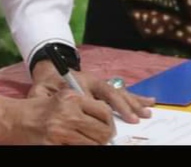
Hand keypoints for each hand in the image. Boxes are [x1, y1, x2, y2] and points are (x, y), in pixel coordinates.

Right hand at [0, 90, 113, 144]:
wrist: (12, 119)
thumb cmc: (37, 110)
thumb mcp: (61, 99)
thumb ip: (82, 106)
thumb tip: (105, 121)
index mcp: (71, 98)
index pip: (104, 111)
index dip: (110, 123)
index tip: (108, 128)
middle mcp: (67, 113)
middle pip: (102, 131)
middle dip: (104, 138)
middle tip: (101, 140)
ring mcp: (60, 131)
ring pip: (93, 145)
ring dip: (93, 146)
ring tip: (87, 143)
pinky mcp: (52, 146)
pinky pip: (76, 151)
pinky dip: (79, 149)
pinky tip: (73, 145)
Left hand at [29, 60, 154, 122]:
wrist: (50, 72)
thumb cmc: (47, 85)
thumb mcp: (42, 91)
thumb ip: (46, 97)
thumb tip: (54, 103)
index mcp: (82, 81)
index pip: (102, 91)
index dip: (113, 104)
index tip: (121, 115)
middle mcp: (95, 82)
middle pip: (115, 93)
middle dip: (127, 106)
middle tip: (136, 117)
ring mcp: (101, 85)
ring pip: (122, 93)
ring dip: (135, 103)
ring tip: (147, 111)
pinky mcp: (105, 90)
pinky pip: (123, 94)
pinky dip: (136, 98)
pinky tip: (149, 102)